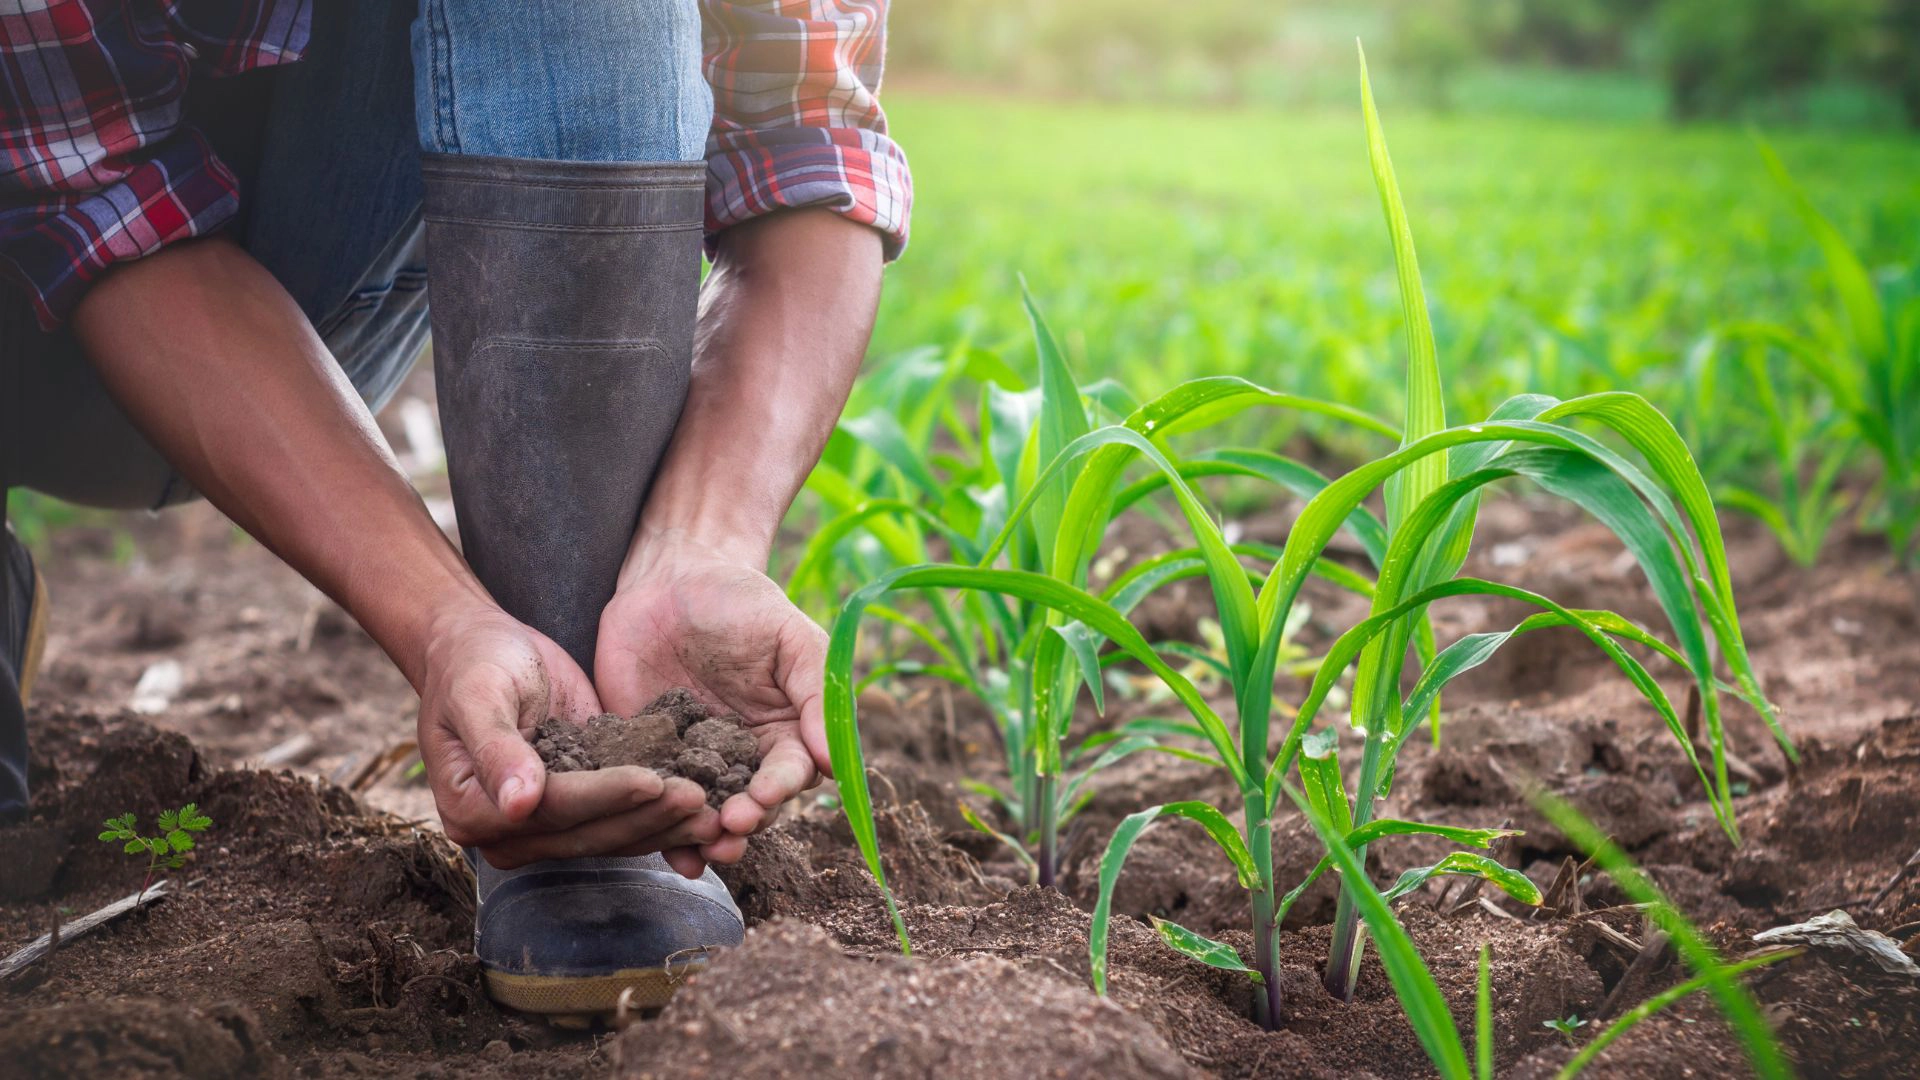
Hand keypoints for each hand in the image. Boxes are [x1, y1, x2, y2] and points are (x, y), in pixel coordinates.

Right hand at [418, 600, 718, 868]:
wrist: (482, 648)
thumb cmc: (474, 663)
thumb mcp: (478, 694)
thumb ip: (496, 748)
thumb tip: (518, 804)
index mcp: (473, 810)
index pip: (552, 810)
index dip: (603, 796)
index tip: (651, 780)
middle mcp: (510, 831)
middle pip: (588, 832)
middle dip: (647, 816)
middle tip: (699, 799)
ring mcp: (545, 826)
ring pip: (612, 835)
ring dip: (663, 824)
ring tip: (711, 809)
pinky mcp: (579, 809)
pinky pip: (623, 819)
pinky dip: (661, 815)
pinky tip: (703, 806)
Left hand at [596, 534, 831, 871]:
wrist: (668, 579)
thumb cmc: (740, 601)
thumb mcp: (789, 635)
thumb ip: (817, 690)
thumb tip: (831, 759)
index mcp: (784, 731)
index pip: (790, 772)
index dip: (779, 789)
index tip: (765, 796)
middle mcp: (742, 757)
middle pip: (751, 806)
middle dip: (744, 822)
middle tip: (729, 829)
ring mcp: (694, 762)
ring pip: (705, 814)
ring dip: (706, 838)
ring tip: (700, 850)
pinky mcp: (647, 760)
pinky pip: (654, 801)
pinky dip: (659, 830)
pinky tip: (666, 853)